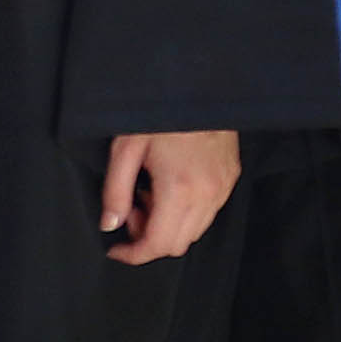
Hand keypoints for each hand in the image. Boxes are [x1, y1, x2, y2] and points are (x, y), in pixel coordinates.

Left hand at [98, 127, 237, 263]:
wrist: (197, 87)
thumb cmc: (158, 114)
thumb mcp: (126, 149)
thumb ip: (115, 192)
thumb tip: (109, 224)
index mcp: (180, 189)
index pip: (159, 244)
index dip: (134, 254)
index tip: (116, 250)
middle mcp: (208, 195)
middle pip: (177, 244)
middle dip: (148, 239)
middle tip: (130, 209)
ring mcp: (223, 188)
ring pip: (194, 232)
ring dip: (166, 226)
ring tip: (147, 193)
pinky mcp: (231, 180)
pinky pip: (207, 214)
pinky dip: (184, 213)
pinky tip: (167, 187)